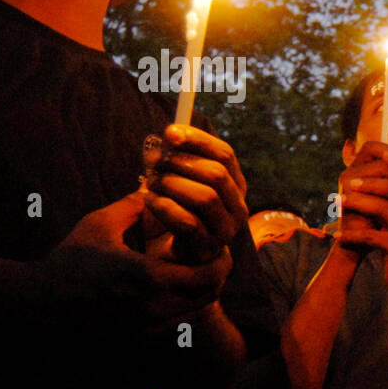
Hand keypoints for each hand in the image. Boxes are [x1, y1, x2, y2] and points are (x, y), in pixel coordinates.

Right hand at [45, 192, 230, 330]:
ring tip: (196, 268)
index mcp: (150, 278)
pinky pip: (178, 321)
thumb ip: (132, 205)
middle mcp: (155, 307)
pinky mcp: (141, 336)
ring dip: (202, 290)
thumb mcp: (99, 224)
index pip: (209, 274)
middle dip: (217, 275)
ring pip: (196, 309)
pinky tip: (175, 285)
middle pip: (210, 295)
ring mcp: (149, 326)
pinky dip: (185, 303)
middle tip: (214, 257)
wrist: (41, 303)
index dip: (220, 259)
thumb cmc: (70, 260)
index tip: (217, 245)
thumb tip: (153, 187)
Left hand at [144, 124, 248, 263]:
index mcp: (236, 186)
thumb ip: (178, 156)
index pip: (225, 155)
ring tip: (151, 183)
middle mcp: (238, 207)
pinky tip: (149, 201)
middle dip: (180, 163)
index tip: (169, 133)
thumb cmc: (174, 210)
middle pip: (216, 174)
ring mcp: (225, 230)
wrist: (169, 255)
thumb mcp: (178, 179)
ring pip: (205, 197)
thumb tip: (171, 133)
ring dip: (172, 185)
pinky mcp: (206, 248)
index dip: (198, 140)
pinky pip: (187, 223)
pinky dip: (164, 207)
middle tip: (154, 162)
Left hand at [335, 142, 387, 312]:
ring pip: (384, 209)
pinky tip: (338, 236)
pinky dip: (353, 236)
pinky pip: (373, 238)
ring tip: (339, 203)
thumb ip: (383, 199)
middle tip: (346, 182)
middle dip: (369, 182)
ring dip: (359, 203)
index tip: (374, 155)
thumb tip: (364, 174)